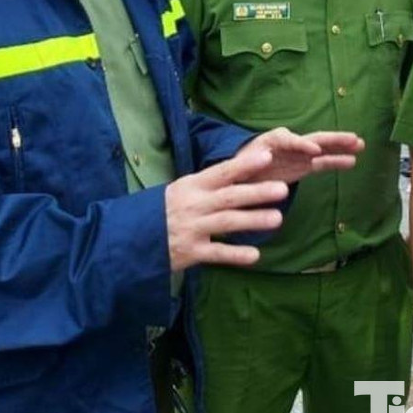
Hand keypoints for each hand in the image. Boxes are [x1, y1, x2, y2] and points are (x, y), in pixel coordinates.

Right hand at [165, 145, 289, 271]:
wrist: (129, 238)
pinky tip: (255, 255)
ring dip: (253, 220)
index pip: (222, 172)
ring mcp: (192, 229)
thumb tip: (243, 169)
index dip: (245, 164)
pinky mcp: (190, 253)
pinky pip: (216, 254)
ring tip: (278, 219)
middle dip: (257, 192)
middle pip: (230, 197)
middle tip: (283, 189)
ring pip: (227, 223)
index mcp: (192, 186)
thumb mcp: (181, 190)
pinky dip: (235, 255)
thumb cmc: (163, 210)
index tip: (267, 156)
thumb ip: (209, 184)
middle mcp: (194, 205)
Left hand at [237, 128, 364, 183]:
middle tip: (352, 138)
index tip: (314, 150)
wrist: (240, 175)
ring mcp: (299, 154)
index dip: (301, 144)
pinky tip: (352, 160)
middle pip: (313, 138)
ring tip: (360, 145)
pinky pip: (323, 162)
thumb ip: (249, 163)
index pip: (288, 140)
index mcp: (271, 141)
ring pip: (323, 148)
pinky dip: (337, 161)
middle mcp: (289, 143)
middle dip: (332, 139)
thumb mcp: (238, 165)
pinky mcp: (304, 165)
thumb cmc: (238, 168)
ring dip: (341, 147)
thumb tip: (263, 159)